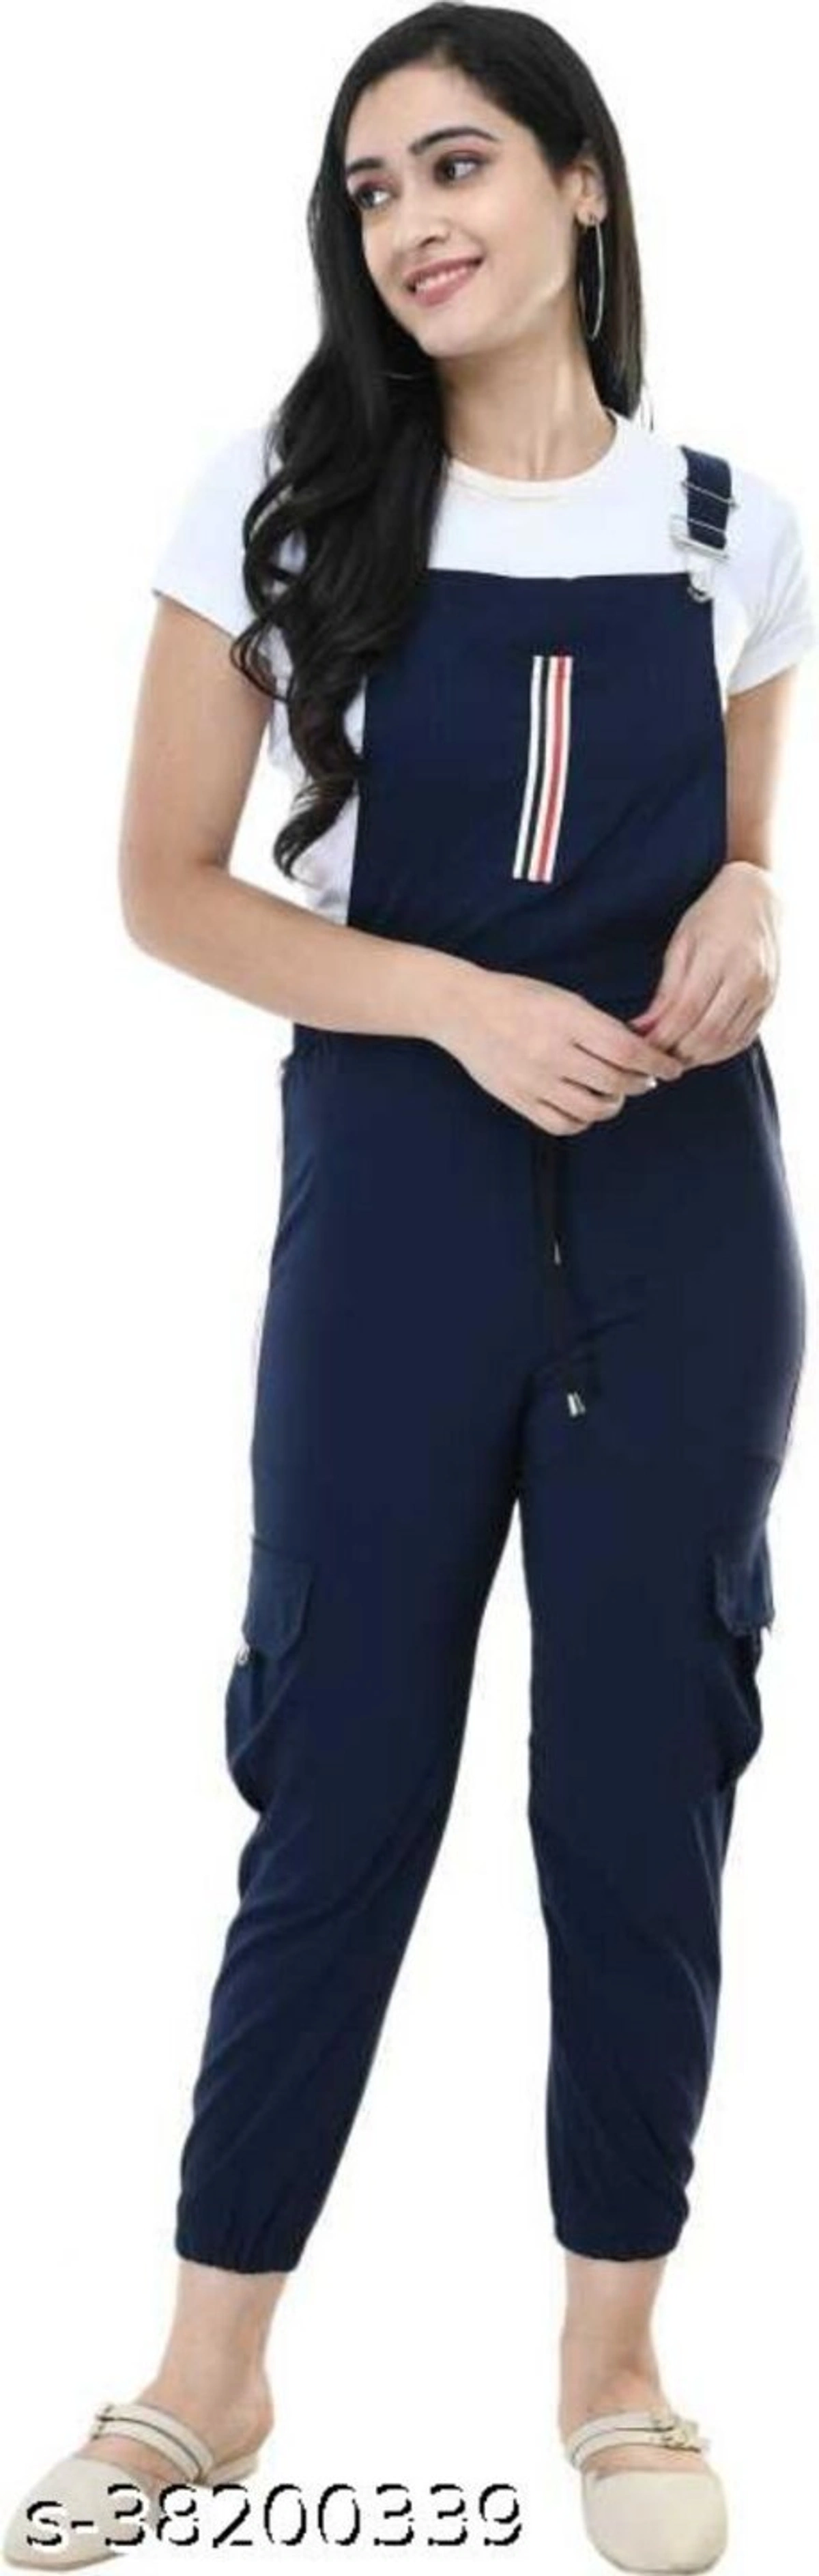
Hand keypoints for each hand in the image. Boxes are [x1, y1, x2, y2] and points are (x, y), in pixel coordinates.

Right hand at [436, 966, 684, 1135]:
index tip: (670, 1068)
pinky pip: (563, 1124)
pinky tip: (586, 1108)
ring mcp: (534, 1080)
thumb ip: (599, 1026)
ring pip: (592, 1109)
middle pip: (614, 1082)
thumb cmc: (519, 998)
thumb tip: (639, 1052)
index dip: (656, 1063)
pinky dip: (583, 1121)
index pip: (627, 1050)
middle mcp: (552, 1052)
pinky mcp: (519, 1099)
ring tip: (614, 1094)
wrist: (464, 1010)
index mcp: (567, 1020)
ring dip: (613, 1105)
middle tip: (644, 1080)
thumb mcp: (564, 999)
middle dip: (639, 1084)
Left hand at [629, 860, 780, 1062]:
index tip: (641, 1045)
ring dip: (697, 1057)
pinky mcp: (769, 1000)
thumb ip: (666, 989)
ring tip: (673, 1057)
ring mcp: (762, 991)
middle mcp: (746, 977)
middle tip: (654, 1057)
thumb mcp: (681, 944)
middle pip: (707, 1031)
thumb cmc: (710, 917)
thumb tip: (643, 1028)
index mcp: (718, 957)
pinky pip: (744, 1038)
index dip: (662, 1035)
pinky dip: (720, 1052)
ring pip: (726, 1041)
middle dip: (677, 1051)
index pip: (686, 1010)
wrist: (755, 900)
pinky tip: (699, 1052)